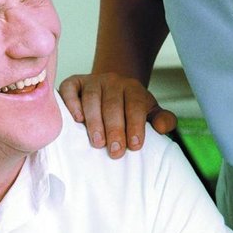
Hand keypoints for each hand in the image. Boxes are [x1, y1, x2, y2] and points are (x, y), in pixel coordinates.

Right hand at [58, 72, 177, 157]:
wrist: (111, 89)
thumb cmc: (130, 108)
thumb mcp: (150, 112)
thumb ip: (162, 119)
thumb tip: (163, 128)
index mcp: (133, 88)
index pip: (135, 105)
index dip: (135, 126)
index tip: (134, 146)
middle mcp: (112, 81)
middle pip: (113, 104)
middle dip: (115, 129)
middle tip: (115, 151)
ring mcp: (92, 81)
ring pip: (92, 98)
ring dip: (94, 121)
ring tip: (98, 143)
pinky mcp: (74, 83)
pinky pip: (70, 89)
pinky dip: (72, 103)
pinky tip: (77, 119)